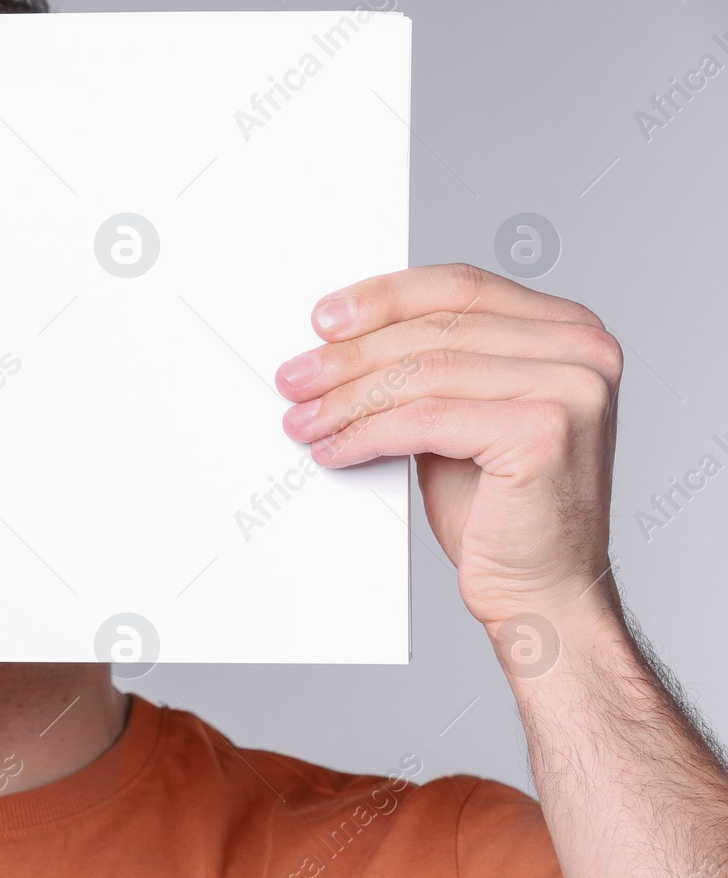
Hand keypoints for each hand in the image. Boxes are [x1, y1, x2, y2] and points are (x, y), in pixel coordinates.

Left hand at [274, 263, 620, 630]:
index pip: (460, 287)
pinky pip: (425, 419)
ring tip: (303, 419)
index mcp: (569, 330)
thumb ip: (431, 366)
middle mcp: (582, 350)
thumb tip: (341, 341)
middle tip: (295, 377)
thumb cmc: (500, 508)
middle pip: (436, 329)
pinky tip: (334, 447)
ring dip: (348, 398)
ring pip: (424, 373)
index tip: (323, 319)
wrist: (543, 590)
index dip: (384, 297)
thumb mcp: (463, 415)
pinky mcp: (543, 433)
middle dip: (351, 355)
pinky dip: (367, 433)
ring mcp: (570, 389)